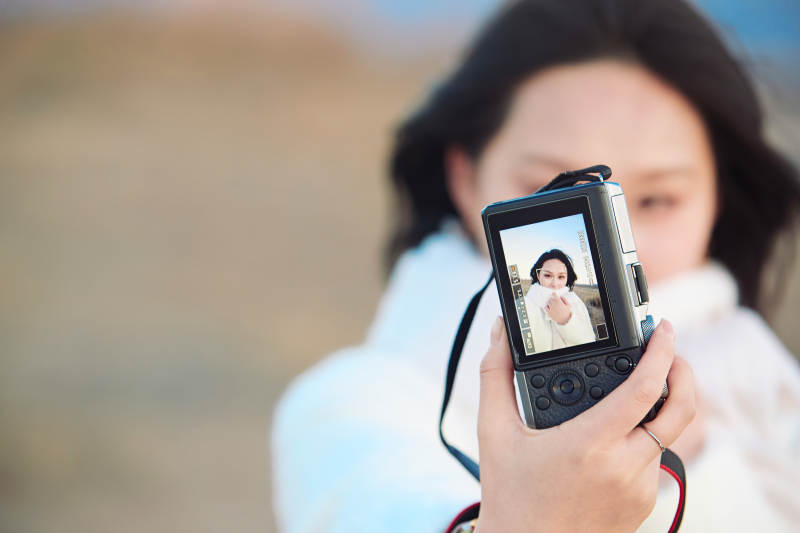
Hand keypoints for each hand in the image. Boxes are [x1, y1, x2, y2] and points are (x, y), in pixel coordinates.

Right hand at [475, 318, 694, 532]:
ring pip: (666, 435)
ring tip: (630, 393)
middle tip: (669, 352)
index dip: (661, 353)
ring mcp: (638, 490)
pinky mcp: (643, 506)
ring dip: (657, 409)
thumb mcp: (494, 431)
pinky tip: (614, 436)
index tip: (664, 329)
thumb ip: (495, 374)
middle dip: (682, 373)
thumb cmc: (509, 495)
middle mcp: (623, 468)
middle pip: (679, 411)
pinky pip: (654, 461)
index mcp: (590, 444)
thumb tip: (500, 334)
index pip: (645, 389)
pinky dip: (642, 439)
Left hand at [545, 293, 570, 324]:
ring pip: (548, 303)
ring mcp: (551, 309)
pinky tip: (549, 307)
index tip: (554, 294)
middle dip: (552, 299)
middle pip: (550, 299)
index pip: (554, 295)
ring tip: (552, 304)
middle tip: (554, 301)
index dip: (554, 294)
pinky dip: (547, 306)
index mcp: (559, 302)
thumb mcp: (568, 305)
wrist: (565, 320)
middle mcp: (554, 305)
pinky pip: (546, 307)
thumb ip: (565, 300)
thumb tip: (561, 296)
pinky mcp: (549, 313)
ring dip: (550, 303)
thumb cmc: (567, 313)